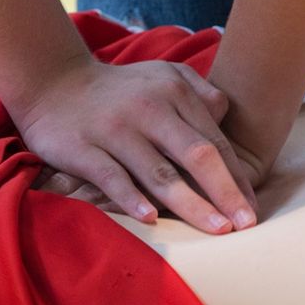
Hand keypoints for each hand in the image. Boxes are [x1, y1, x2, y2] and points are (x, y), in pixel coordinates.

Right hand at [10, 57, 258, 232]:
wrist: (53, 82)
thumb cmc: (119, 89)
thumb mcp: (163, 75)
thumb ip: (198, 91)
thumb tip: (225, 114)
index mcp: (174, 94)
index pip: (213, 142)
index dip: (236, 178)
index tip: (251, 211)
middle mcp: (148, 110)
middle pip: (196, 155)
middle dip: (224, 192)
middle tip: (244, 226)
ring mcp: (115, 130)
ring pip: (159, 171)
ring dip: (190, 203)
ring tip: (215, 229)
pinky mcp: (83, 148)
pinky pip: (112, 177)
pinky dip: (132, 198)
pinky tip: (151, 219)